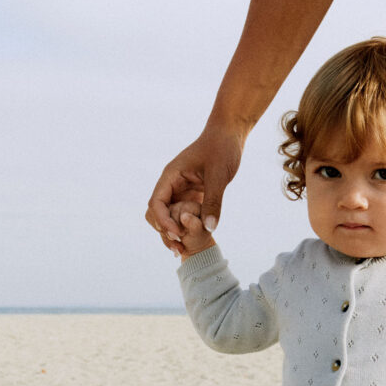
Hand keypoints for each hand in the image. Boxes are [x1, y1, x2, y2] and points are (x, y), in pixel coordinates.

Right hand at [145, 123, 243, 255]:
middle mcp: (172, 185)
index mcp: (171, 176)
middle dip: (164, 232)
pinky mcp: (193, 196)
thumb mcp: (218, 175)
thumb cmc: (221, 148)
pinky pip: (185, 215)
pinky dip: (187, 229)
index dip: (163, 221)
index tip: (177, 234)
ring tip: (183, 250)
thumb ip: (213, 201)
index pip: (157, 202)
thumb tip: (209, 229)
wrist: (229, 135)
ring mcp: (182, 191)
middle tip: (178, 249)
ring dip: (174, 233)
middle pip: (158, 213)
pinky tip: (193, 242)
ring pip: (170, 217)